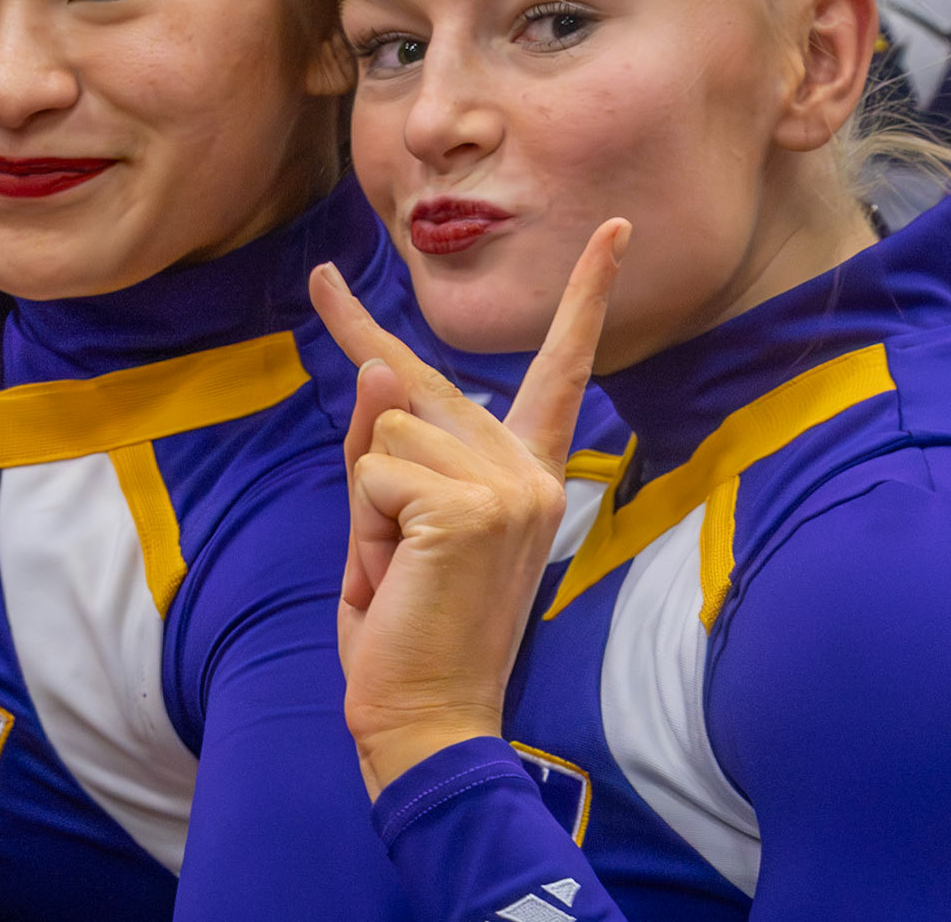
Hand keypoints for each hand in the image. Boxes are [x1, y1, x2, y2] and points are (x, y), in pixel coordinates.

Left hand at [309, 219, 628, 799]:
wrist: (426, 721)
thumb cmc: (408, 624)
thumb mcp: (390, 522)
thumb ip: (386, 444)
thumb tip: (379, 369)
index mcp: (529, 472)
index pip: (561, 368)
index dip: (585, 294)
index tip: (614, 228)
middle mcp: (532, 470)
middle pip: (412, 384)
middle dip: (355, 333)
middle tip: (336, 328)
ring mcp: (510, 486)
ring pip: (382, 432)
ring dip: (366, 506)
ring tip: (400, 569)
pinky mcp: (471, 507)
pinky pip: (374, 471)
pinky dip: (365, 526)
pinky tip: (402, 574)